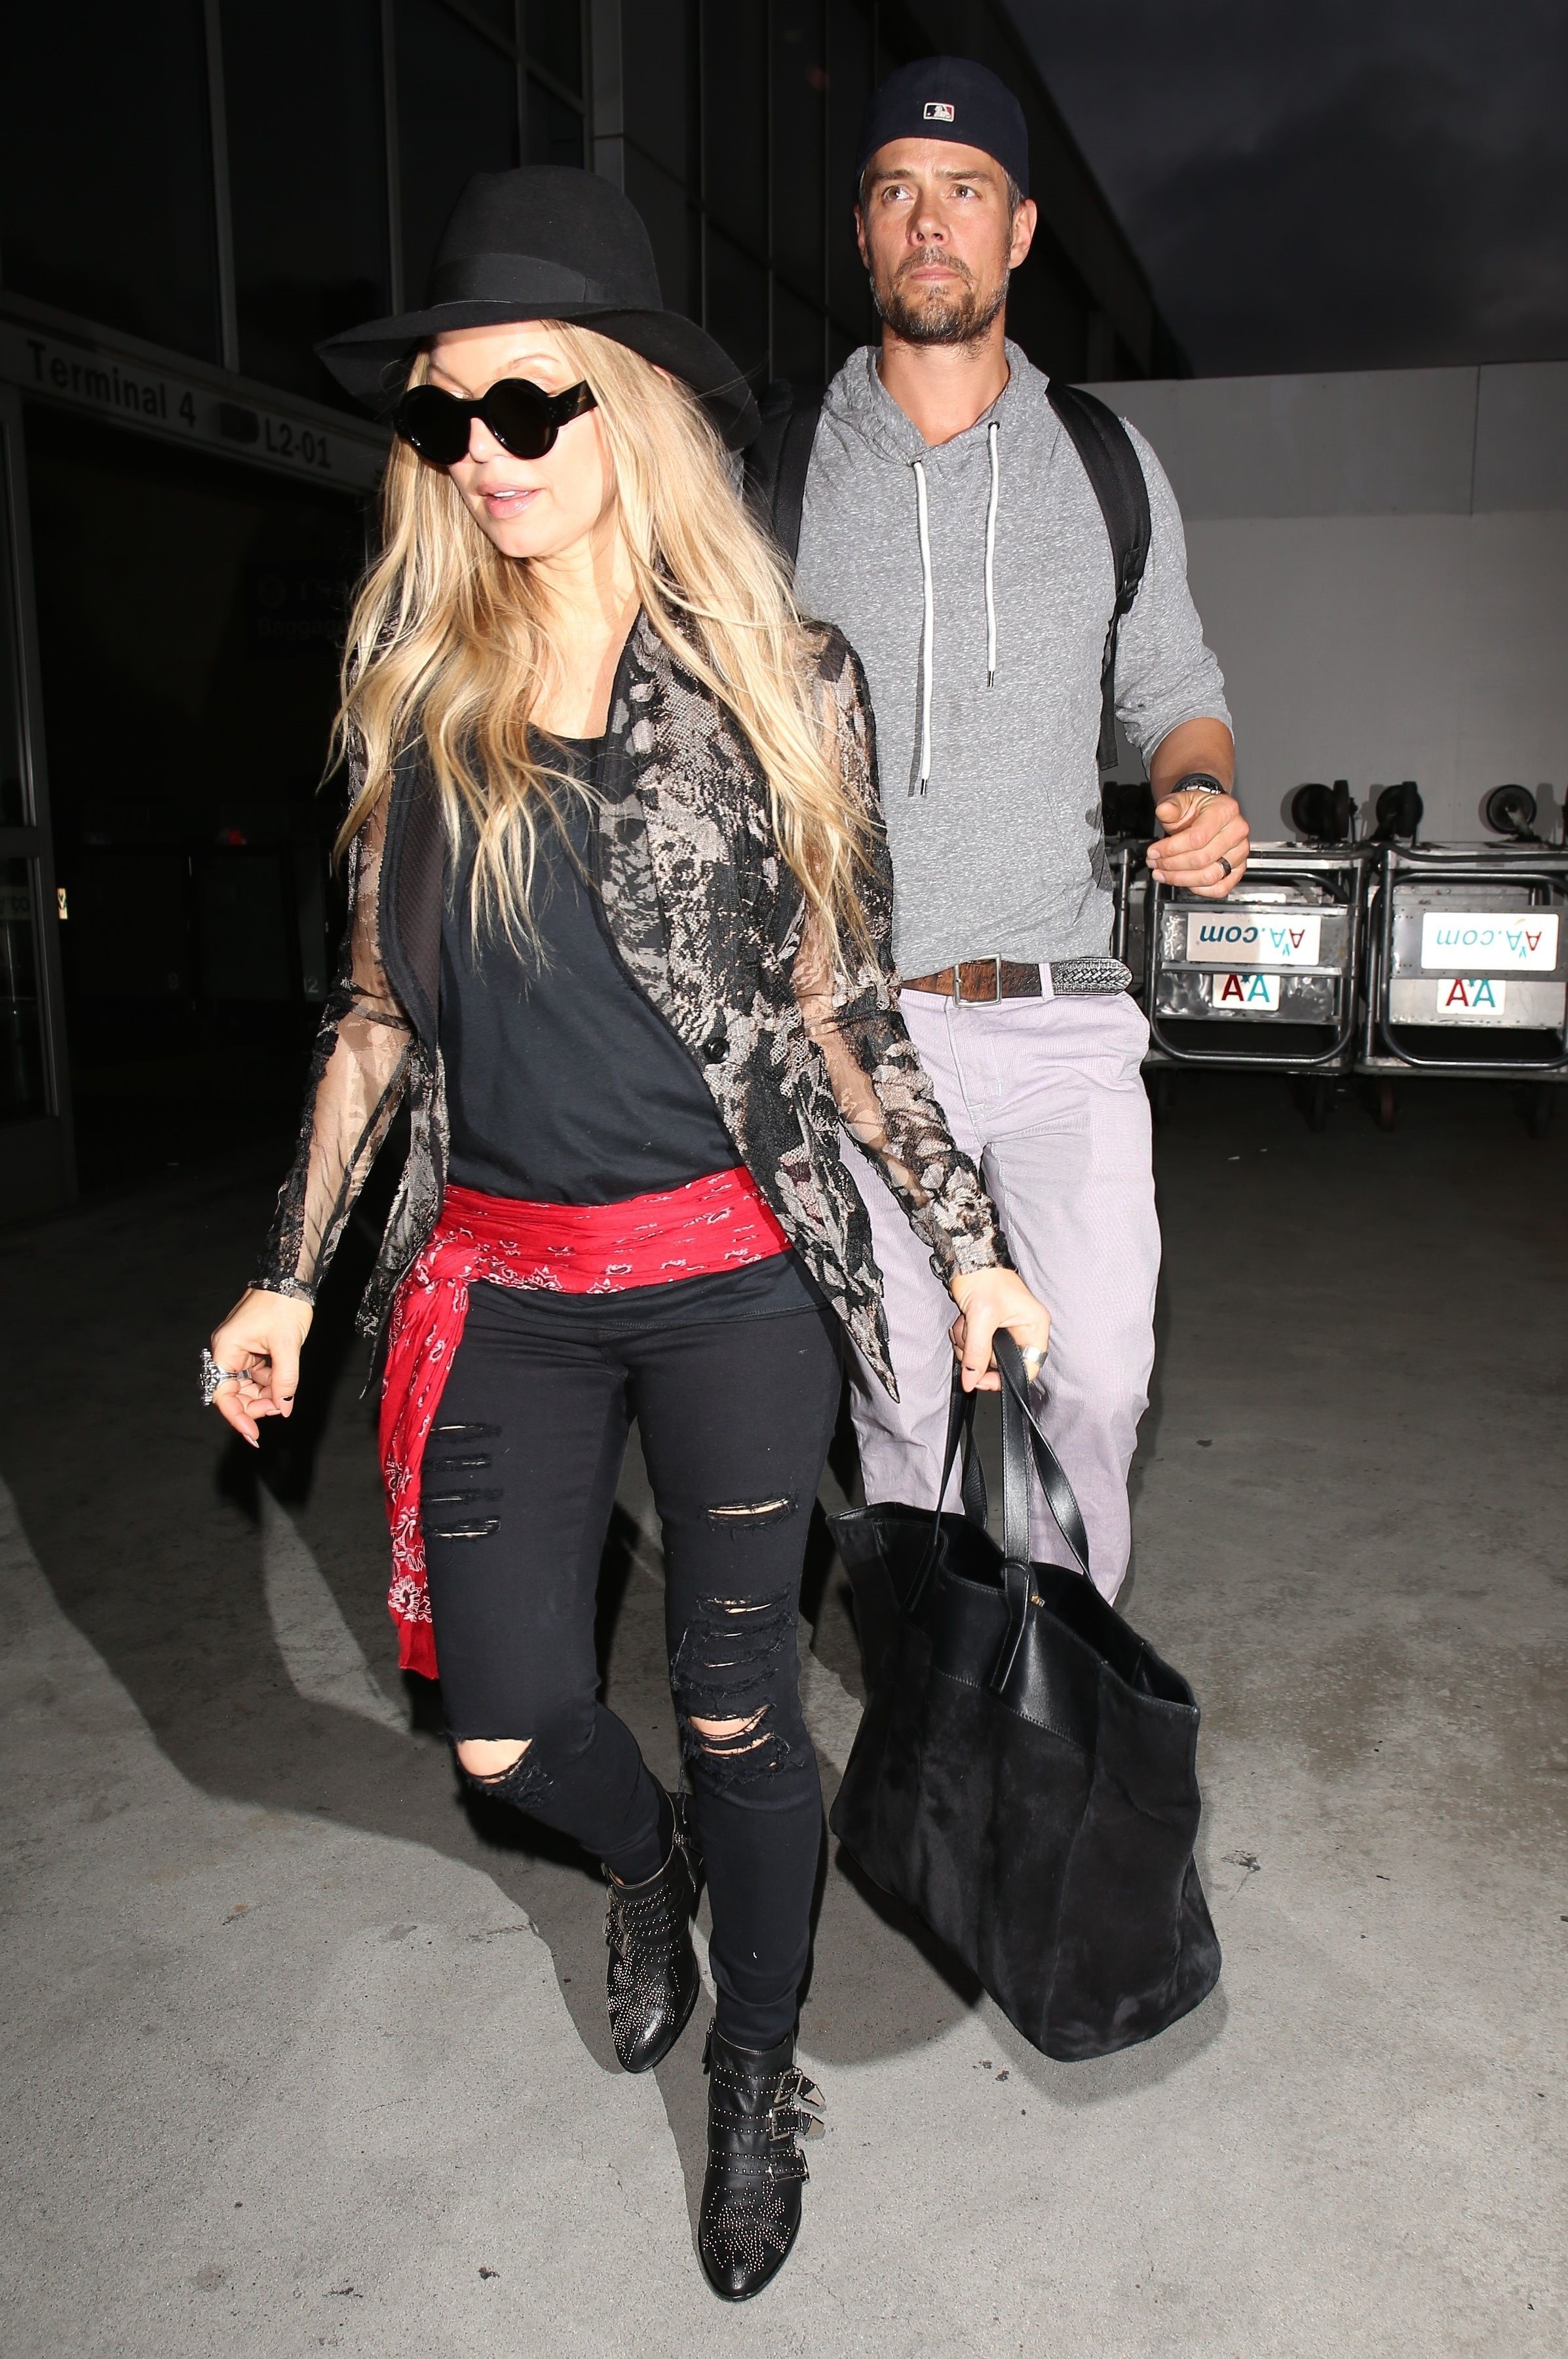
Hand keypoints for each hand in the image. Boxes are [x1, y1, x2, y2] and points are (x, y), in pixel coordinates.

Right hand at [207, 1289, 313, 1445]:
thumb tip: (283, 1406)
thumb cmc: (283, 1304)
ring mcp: (239, 1349)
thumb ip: (285, 1380)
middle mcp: (227, 1351)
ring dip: (265, 1395)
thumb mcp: (287, 1346)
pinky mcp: (251, 1347)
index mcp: (226, 1349)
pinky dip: (270, 1383)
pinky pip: (256, 1374)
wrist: (290, 1278)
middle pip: (235, 1392)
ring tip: (285, 1397)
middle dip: (257, 1405)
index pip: (224, 1394)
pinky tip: (284, 1387)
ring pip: (248, 1385)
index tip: (254, 1434)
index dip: (238, 1417)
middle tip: (280, 1409)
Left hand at [948, 1267, 1050, 1393]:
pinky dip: (965, 1338)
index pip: (1027, 1368)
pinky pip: (975, 1346)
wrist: (967, 1258)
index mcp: (1034, 1326)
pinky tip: (963, 1322)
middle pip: (1001, 1363)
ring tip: (965, 1323)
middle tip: (969, 1335)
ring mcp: (1006, 1329)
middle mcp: (1024, 1330)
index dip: (1004, 1378)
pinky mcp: (990, 1327)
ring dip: (968, 1344)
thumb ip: (977, 1353)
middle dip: (978, 1353)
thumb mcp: (981, 1318)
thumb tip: (971, 1381)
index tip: (980, 1379)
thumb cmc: (984, 1279)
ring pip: (985, 1356)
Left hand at [1146, 788, 1249, 899]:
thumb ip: (1171, 806)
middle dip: (1172, 865)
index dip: (1171, 849)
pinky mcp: (1238, 868)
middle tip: (1155, 863)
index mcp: (1225, 810)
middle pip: (1202, 859)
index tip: (1153, 852)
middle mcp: (1237, 831)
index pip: (1196, 838)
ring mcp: (1240, 852)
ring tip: (1163, 874)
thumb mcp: (1180, 801)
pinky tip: (1184, 882)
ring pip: (1210, 876)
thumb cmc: (1196, 808)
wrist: (1207, 812)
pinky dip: (1200, 890)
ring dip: (1181, 879)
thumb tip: (1164, 810)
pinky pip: (1220, 888)